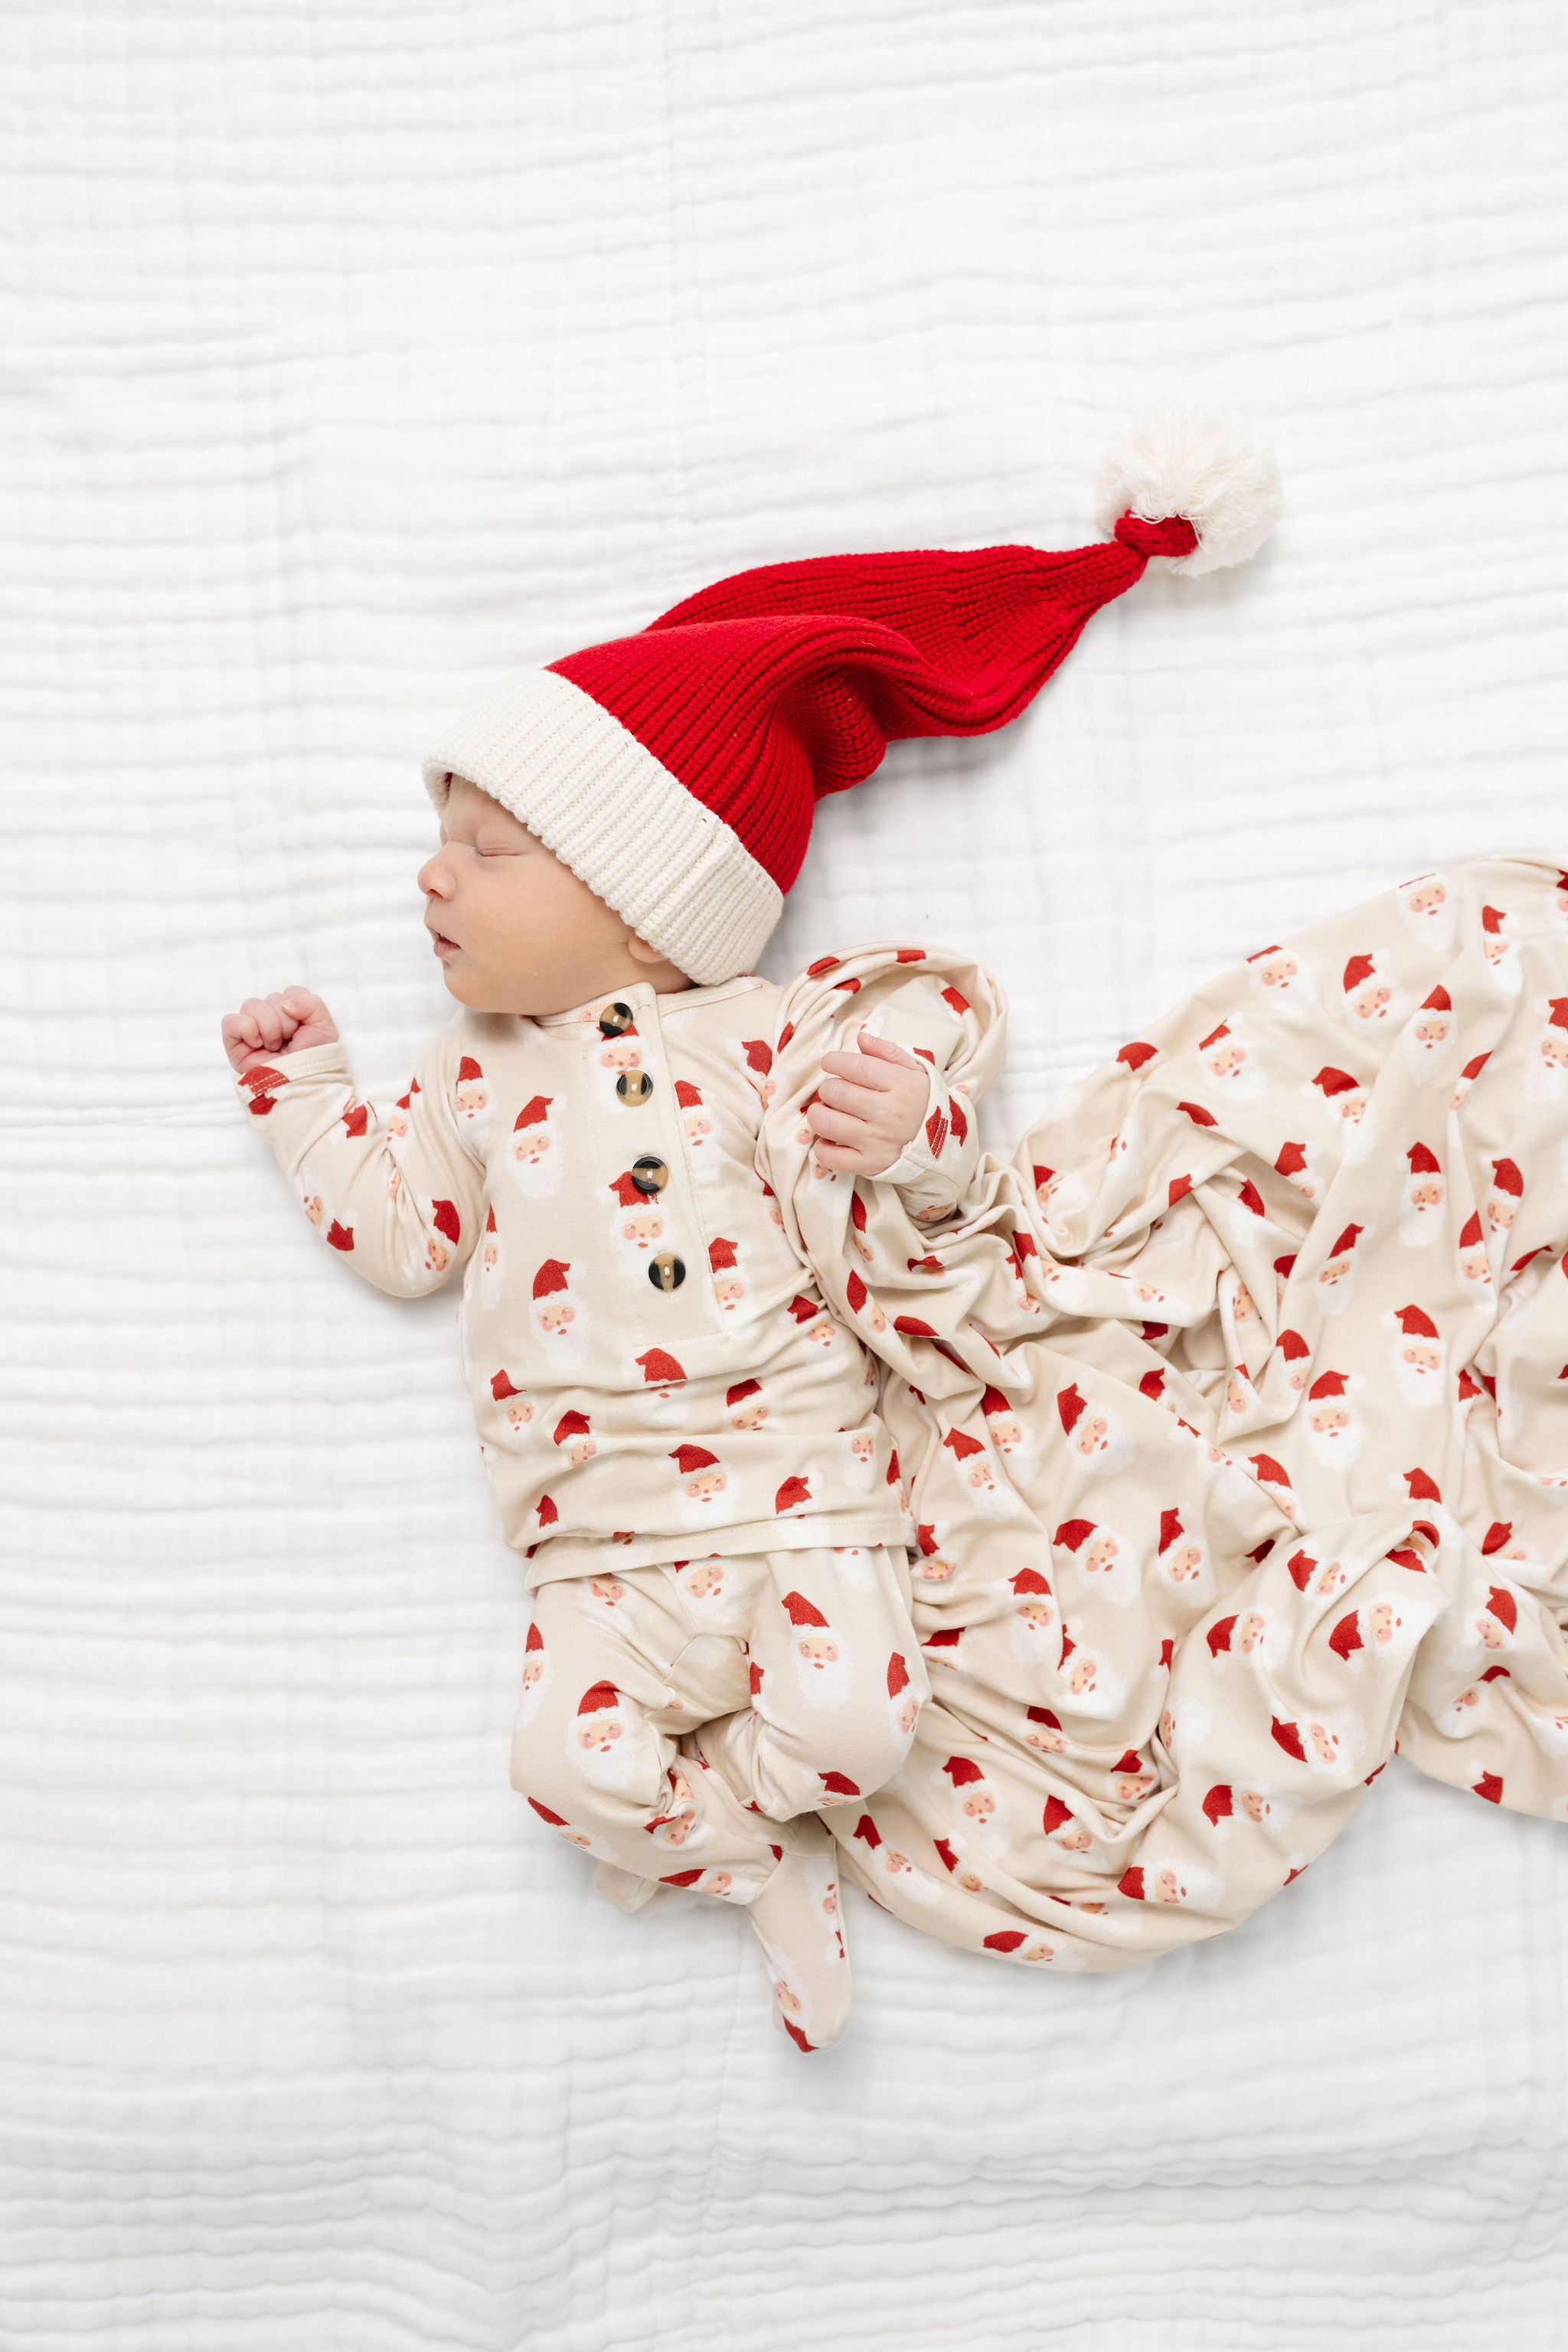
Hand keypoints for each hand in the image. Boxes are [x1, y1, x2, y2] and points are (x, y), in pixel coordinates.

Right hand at [221, 988, 339, 1074]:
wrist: (303, 1084)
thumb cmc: (313, 1059)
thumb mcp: (324, 1027)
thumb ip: (311, 1003)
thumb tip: (284, 1003)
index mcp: (290, 1013)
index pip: (291, 993)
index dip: (300, 1010)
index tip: (304, 1031)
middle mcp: (269, 1018)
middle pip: (272, 998)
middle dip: (285, 1022)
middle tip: (289, 1044)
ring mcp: (251, 1029)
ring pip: (251, 1005)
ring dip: (269, 1027)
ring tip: (274, 1047)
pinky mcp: (234, 1042)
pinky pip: (231, 1021)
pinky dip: (247, 1029)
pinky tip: (257, 1044)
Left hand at [807, 1027, 930, 1175]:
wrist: (945, 1146)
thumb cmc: (924, 1103)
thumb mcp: (915, 1071)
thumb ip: (888, 1052)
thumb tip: (861, 1038)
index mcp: (901, 1085)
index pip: (854, 1067)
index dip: (834, 1061)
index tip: (830, 1062)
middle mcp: (888, 1113)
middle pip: (836, 1092)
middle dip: (828, 1088)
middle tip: (834, 1091)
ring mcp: (878, 1141)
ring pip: (827, 1123)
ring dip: (819, 1114)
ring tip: (828, 1112)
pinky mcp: (870, 1164)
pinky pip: (830, 1157)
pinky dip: (822, 1147)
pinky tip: (831, 1139)